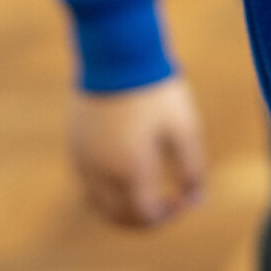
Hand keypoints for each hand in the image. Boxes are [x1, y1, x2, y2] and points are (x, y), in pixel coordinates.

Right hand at [68, 78, 207, 227]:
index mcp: (130, 170)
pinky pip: (88, 181)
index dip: (166, 217)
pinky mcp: (74, 143)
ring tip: (147, 191)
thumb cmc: (156, 90)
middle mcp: (100, 171)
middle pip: (118, 216)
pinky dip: (107, 188)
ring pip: (99, 203)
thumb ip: (193, 171)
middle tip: (166, 204)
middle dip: (144, 218)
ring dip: (123, 206)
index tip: (182, 201)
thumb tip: (196, 202)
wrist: (117, 52)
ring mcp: (83, 158)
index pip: (144, 216)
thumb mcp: (185, 129)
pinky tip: (127, 170)